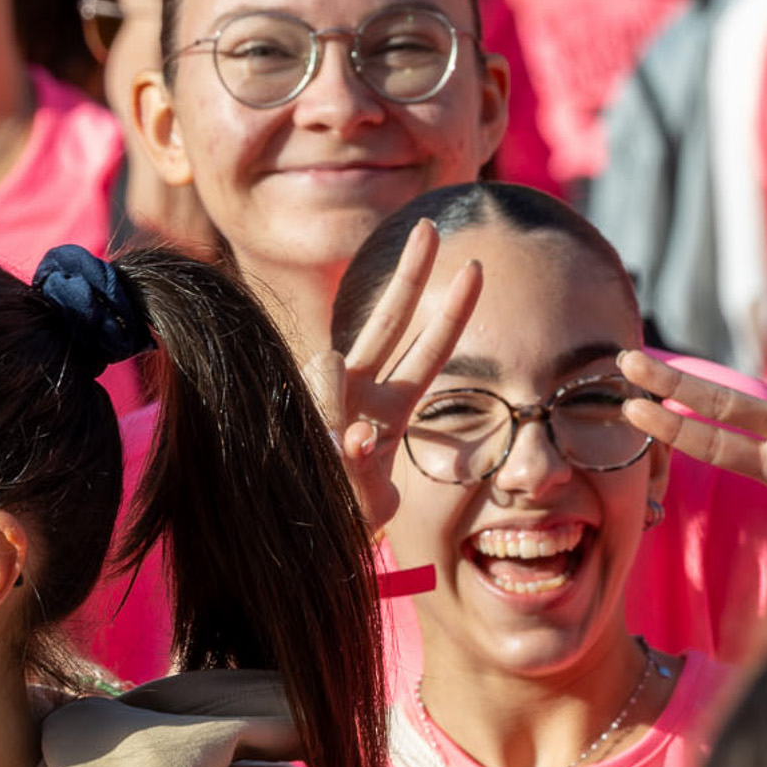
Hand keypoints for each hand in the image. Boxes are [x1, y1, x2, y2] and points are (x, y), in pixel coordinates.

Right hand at [302, 219, 482, 534]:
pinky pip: (315, 416)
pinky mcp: (294, 417)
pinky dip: (333, 438)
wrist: (292, 541)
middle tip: (428, 225)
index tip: (474, 265)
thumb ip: (367, 471)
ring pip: (330, 365)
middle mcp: (356, 393)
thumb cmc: (341, 521)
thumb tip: (359, 435)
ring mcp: (323, 400)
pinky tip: (339, 452)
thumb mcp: (370, 503)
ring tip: (340, 448)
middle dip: (410, 272)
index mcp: (390, 406)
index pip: (426, 347)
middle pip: (388, 320)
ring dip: (337, 405)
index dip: (452, 309)